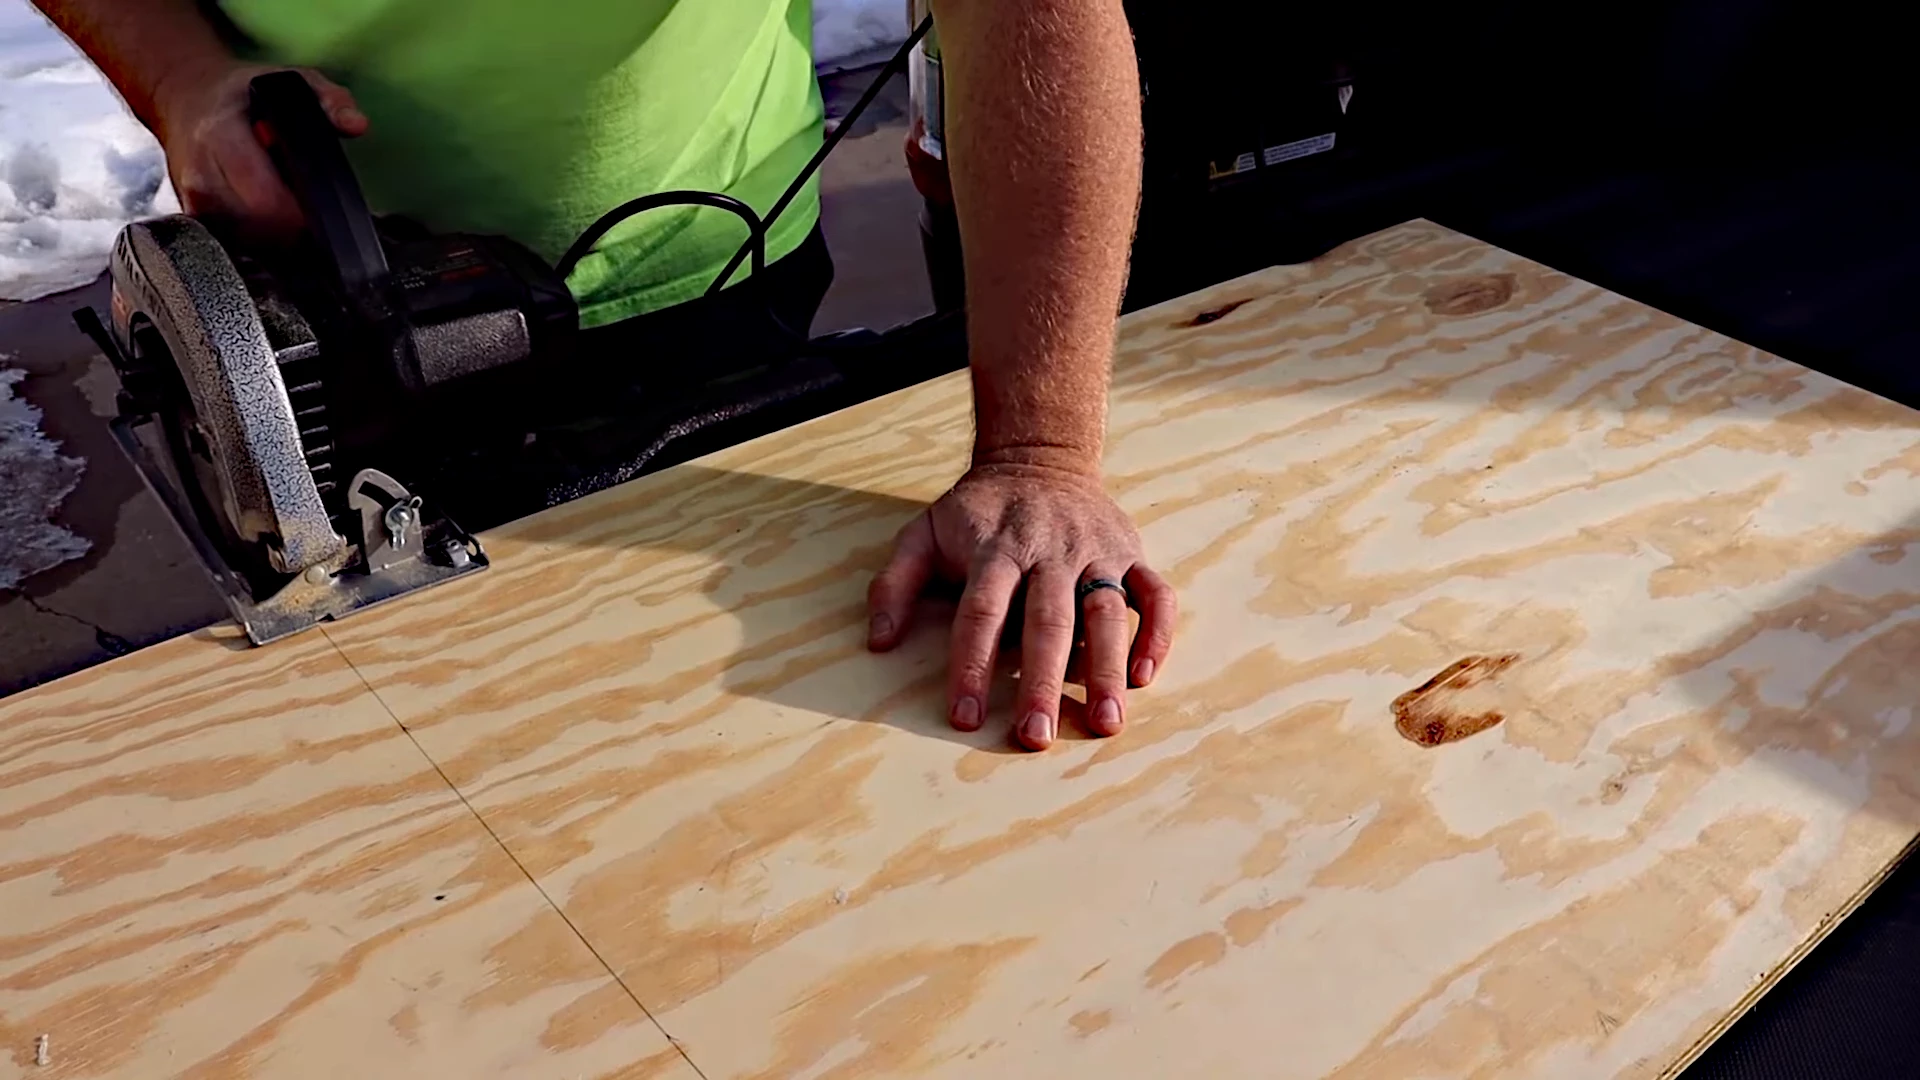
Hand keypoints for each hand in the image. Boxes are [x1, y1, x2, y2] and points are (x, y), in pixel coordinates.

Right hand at [153, 62, 367, 240]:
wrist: (185, 97)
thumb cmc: (244, 94)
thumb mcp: (292, 82)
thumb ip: (331, 100)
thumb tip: (356, 124)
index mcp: (220, 134)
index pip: (264, 197)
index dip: (301, 211)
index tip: (322, 205)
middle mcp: (200, 170)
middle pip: (261, 226)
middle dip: (296, 223)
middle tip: (308, 202)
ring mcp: (193, 198)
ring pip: (251, 240)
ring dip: (279, 230)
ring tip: (284, 198)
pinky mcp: (194, 216)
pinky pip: (238, 241)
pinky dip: (260, 233)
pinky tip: (264, 208)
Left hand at [866, 459, 1177, 750]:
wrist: (1039, 456)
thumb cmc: (976, 511)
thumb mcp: (924, 532)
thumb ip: (895, 582)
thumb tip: (878, 641)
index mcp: (995, 547)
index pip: (981, 611)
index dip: (972, 664)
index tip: (966, 716)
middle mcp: (1049, 550)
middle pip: (1048, 621)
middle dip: (1041, 682)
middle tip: (1036, 737)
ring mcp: (1096, 552)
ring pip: (1107, 613)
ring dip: (1106, 670)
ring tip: (1104, 722)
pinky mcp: (1131, 553)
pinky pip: (1155, 594)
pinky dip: (1155, 634)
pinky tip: (1142, 678)